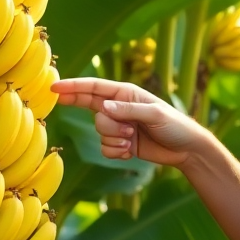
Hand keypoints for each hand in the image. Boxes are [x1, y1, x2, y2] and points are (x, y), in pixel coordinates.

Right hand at [51, 78, 204, 167]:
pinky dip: (117, 152)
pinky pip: (105, 149)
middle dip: (107, 123)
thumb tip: (103, 108)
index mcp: (125, 93)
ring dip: (116, 139)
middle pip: (94, 112)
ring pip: (100, 132)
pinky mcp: (121, 144)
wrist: (187, 150)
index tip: (53, 88)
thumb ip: (128, 110)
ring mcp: (119, 126)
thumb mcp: (155, 114)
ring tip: (136, 139)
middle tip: (127, 129)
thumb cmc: (175, 125)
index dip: (72, 87)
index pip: (93, 88)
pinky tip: (133, 150)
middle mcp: (119, 108)